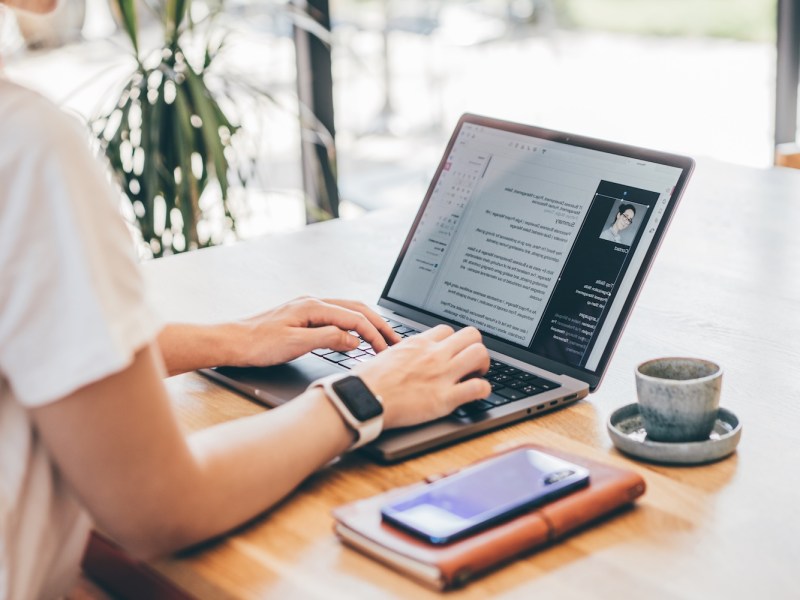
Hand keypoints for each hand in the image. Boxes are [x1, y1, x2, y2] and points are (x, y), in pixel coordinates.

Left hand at [230, 296, 401, 366]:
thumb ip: (328, 338)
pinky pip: (336, 317)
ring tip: (382, 337)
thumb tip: (354, 339)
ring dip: (367, 324)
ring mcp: (307, 308)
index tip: (387, 349)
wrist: (230, 341)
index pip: (354, 318)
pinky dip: (353, 325)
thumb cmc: (256, 344)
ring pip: (348, 311)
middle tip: (395, 340)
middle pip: (356, 309)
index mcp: (313, 306)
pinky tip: (356, 336)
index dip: (374, 334)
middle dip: (378, 324)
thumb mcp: (295, 344)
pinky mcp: (303, 317)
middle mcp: (312, 302)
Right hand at [355, 325, 490, 428]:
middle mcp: (434, 355)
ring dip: (483, 365)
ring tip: (476, 375)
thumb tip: (405, 355)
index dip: (453, 341)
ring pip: (480, 354)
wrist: (362, 399)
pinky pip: (479, 388)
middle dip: (475, 347)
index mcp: (418, 344)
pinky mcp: (444, 398)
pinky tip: (479, 393)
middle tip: (470, 362)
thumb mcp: (386, 354)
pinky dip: (484, 390)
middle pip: (471, 335)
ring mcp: (441, 375)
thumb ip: (403, 352)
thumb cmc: (367, 380)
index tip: (452, 353)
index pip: (447, 330)